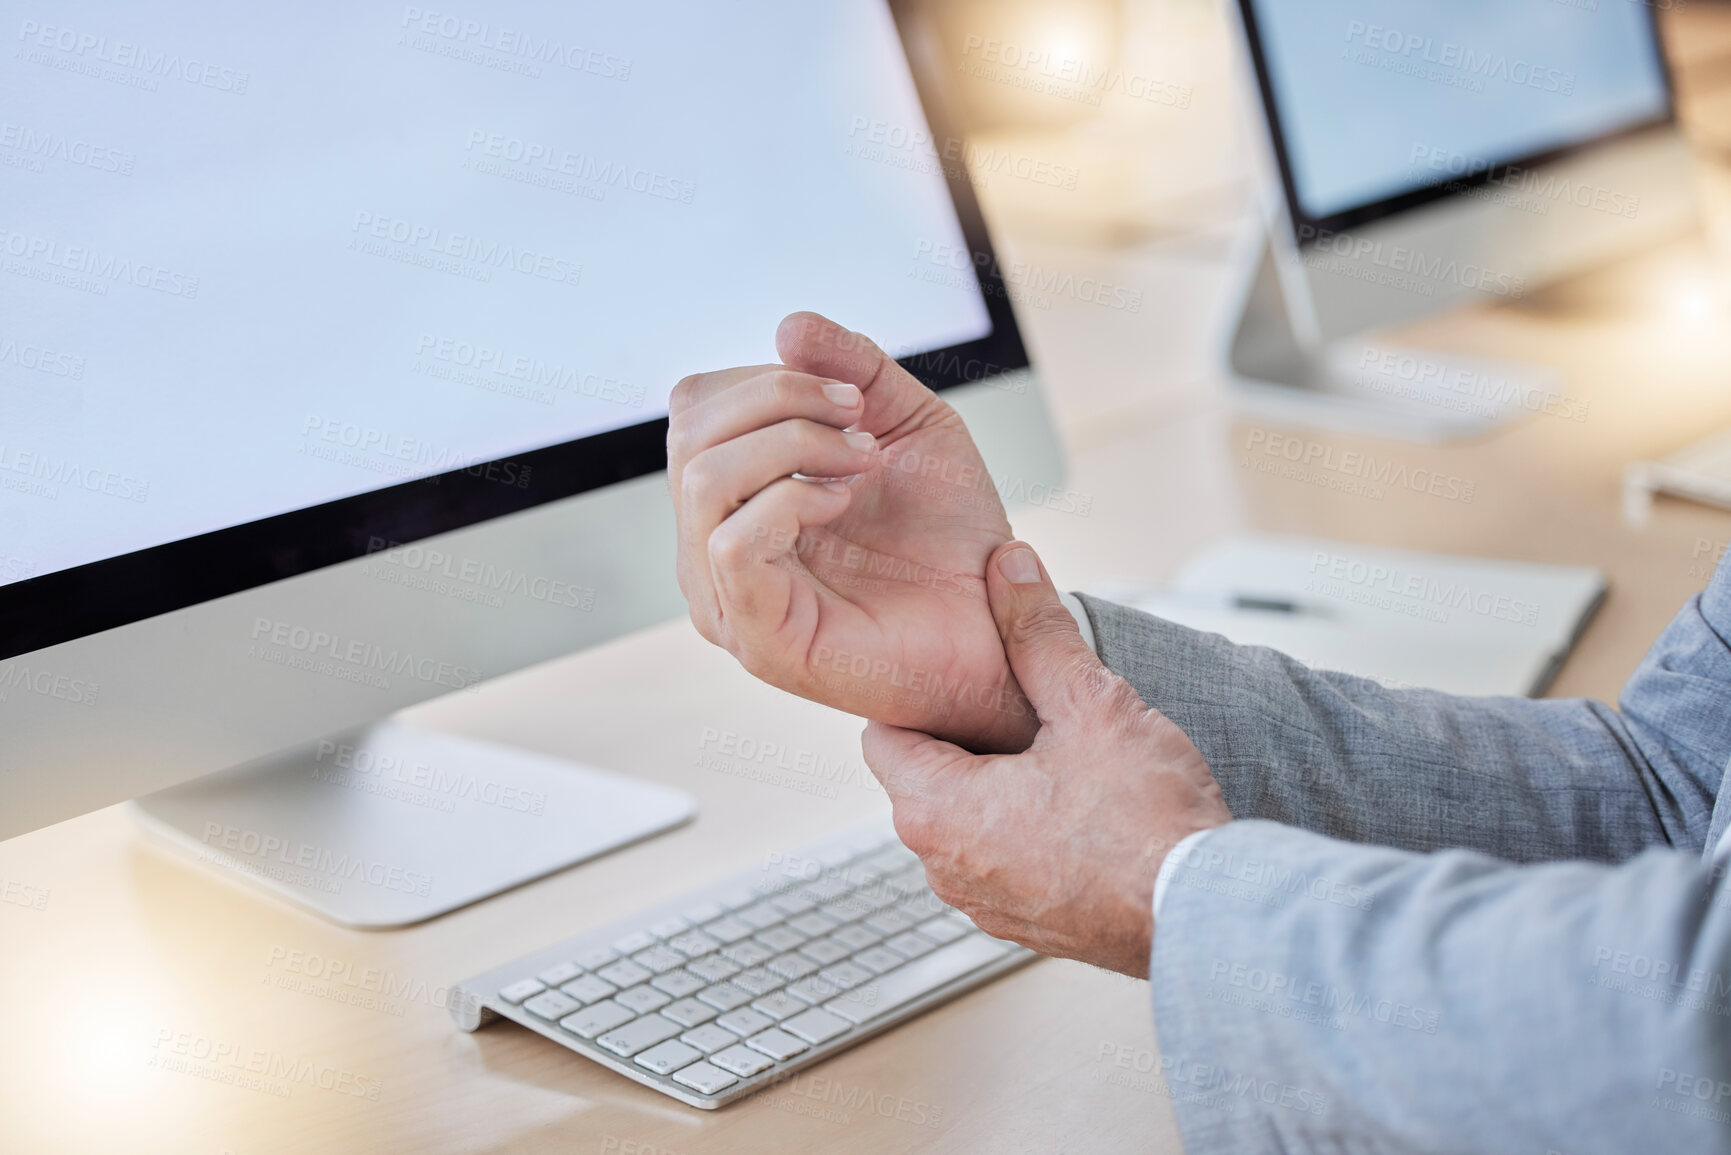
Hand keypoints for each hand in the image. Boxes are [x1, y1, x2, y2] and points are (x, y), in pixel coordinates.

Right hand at [668, 312, 1035, 752]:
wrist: (999, 622)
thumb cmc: (950, 537)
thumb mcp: (907, 423)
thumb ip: (852, 367)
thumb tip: (788, 326)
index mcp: (736, 498)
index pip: (696, 407)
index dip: (768, 378)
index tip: (853, 396)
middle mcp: (713, 548)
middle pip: (691, 433)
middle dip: (782, 402)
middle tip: (860, 426)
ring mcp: (727, 597)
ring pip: (704, 481)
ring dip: (792, 445)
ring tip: (862, 464)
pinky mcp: (757, 637)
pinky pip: (731, 544)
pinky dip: (790, 501)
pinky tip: (843, 503)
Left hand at [862, 541, 1232, 976]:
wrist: (1207, 914)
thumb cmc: (1148, 822)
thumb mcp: (1089, 702)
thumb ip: (1037, 631)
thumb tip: (1009, 569)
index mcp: (933, 812)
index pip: (882, 733)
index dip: (923, 693)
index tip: (966, 672)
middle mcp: (941, 867)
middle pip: (923, 775)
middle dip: (967, 735)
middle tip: (1027, 705)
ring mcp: (981, 904)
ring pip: (963, 819)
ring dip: (997, 784)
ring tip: (1060, 752)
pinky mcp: (1024, 926)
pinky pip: (1000, 858)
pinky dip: (1024, 828)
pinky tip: (1081, 805)